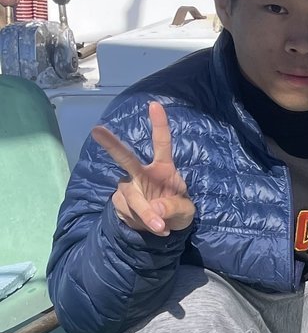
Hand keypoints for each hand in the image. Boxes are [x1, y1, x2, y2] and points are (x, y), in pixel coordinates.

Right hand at [95, 102, 194, 235]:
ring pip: (131, 199)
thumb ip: (174, 209)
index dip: (159, 124)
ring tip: (160, 227)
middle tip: (97, 130)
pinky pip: (128, 213)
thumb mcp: (185, 212)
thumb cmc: (176, 211)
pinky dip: (142, 223)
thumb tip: (155, 208)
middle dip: (111, 144)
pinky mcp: (120, 202)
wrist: (161, 228)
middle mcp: (141, 173)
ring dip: (146, 215)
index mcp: (162, 168)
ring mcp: (128, 187)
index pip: (161, 144)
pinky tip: (151, 226)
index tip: (154, 104)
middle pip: (125, 157)